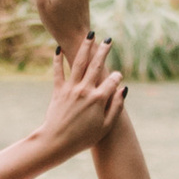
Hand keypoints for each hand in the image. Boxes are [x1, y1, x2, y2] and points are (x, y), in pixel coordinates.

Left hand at [32, 30, 126, 158]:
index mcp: (99, 99)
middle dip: (103, 51)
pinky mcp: (58, 90)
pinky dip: (58, 59)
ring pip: (79, 63)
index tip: (118, 76)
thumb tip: (123, 89)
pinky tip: (59, 48)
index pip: (112, 80)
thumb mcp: (105, 127)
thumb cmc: (83, 138)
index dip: (117, 76)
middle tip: (108, 40)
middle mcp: (85, 90)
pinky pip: (58, 71)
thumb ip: (116, 107)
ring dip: (85, 48)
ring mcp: (70, 89)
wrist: (56, 142)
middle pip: (96, 65)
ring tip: (90, 35)